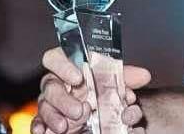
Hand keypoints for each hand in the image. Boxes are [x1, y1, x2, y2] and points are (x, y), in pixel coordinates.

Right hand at [32, 47, 151, 133]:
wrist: (100, 110)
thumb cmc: (102, 89)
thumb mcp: (115, 81)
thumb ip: (126, 76)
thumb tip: (144, 75)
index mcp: (69, 67)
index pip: (55, 58)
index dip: (63, 66)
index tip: (78, 77)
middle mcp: (56, 83)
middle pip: (50, 86)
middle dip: (63, 99)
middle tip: (81, 110)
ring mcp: (50, 103)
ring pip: (44, 106)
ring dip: (53, 116)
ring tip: (65, 126)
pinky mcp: (48, 120)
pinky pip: (38, 122)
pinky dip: (39, 127)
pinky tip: (43, 132)